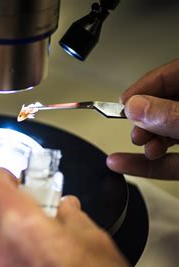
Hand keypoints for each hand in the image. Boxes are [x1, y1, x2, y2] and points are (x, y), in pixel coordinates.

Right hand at [107, 58, 178, 178]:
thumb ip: (170, 115)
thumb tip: (135, 108)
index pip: (173, 73)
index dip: (145, 85)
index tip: (124, 101)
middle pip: (166, 105)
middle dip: (145, 119)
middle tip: (136, 127)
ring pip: (166, 134)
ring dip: (146, 143)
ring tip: (141, 146)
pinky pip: (168, 162)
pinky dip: (145, 165)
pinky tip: (122, 163)